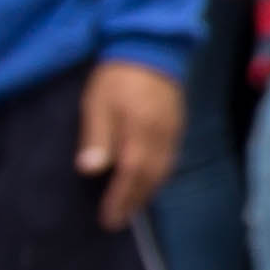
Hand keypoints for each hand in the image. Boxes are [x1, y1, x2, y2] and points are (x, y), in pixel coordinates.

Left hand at [78, 61, 181, 226]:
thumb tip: (92, 169)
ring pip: (165, 170)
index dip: (120, 198)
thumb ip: (97, 136)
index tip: (109, 219)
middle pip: (151, 177)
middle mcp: (161, 135)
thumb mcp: (97, 102)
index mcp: (139, 130)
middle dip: (135, 201)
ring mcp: (173, 131)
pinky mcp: (177, 125)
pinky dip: (159, 175)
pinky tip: (149, 179)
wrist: (152, 48)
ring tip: (132, 206)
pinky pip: (171, 158)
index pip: (131, 173)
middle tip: (118, 221)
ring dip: (148, 191)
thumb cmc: (117, 77)